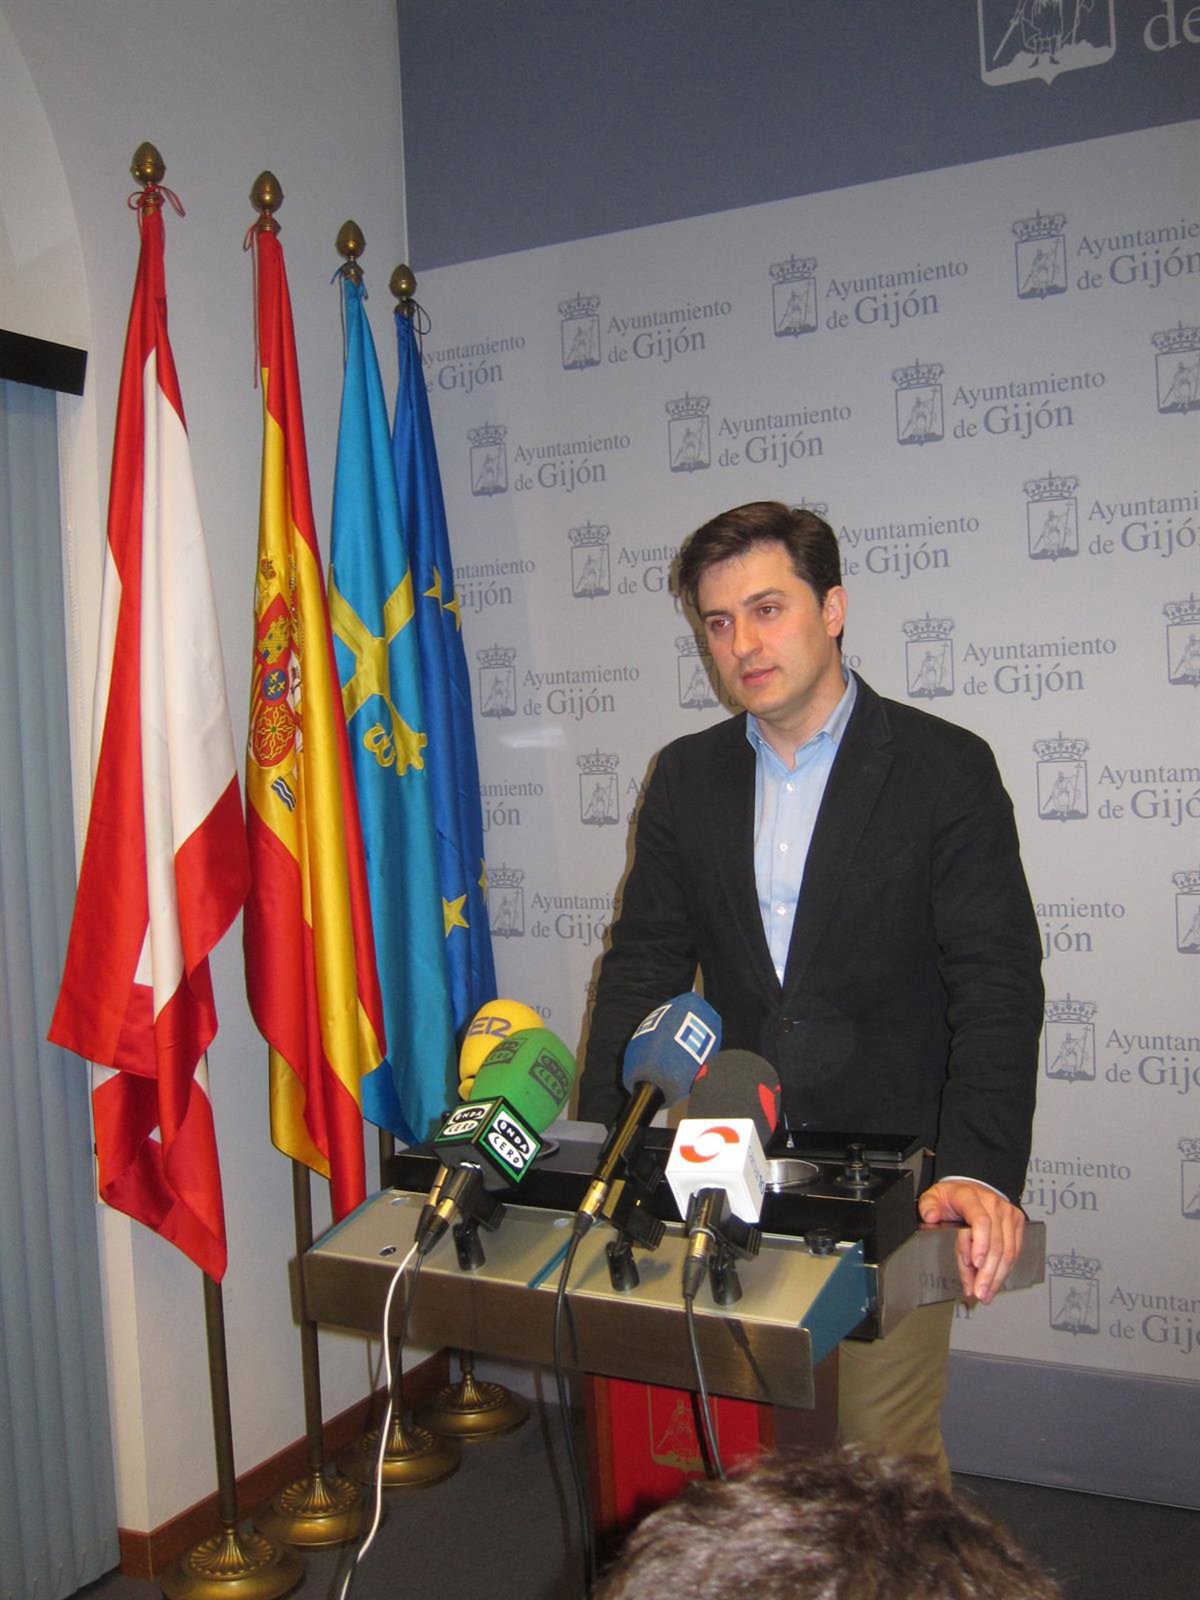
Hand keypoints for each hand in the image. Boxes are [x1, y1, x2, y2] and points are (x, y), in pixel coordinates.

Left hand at [917, 1180, 1024, 1304]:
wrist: (971, 1188)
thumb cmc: (953, 1197)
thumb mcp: (933, 1196)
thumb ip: (928, 1205)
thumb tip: (930, 1215)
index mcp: (971, 1197)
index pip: (981, 1221)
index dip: (980, 1244)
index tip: (975, 1263)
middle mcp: (993, 1205)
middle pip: (996, 1243)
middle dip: (987, 1272)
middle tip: (978, 1291)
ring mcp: (1007, 1214)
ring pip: (1008, 1251)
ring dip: (996, 1276)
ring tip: (985, 1292)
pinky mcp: (1017, 1224)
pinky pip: (1014, 1251)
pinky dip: (1004, 1270)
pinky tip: (994, 1282)